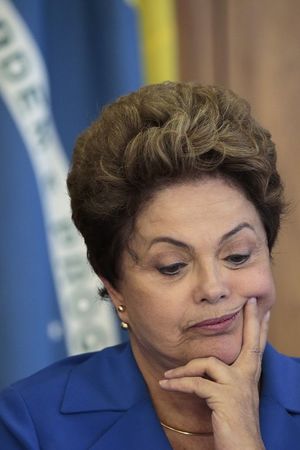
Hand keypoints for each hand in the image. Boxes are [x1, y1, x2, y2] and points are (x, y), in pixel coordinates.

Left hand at [159, 298, 269, 449]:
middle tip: (249, 301)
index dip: (259, 326)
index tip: (261, 307)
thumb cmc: (235, 425)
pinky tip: (166, 385)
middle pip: (251, 343)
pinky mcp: (224, 398)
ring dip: (184, 371)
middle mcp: (247, 378)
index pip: (256, 346)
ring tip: (168, 378)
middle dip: (250, 321)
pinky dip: (178, 384)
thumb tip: (208, 367)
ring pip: (207, 364)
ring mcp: (237, 386)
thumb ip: (224, 379)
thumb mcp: (232, 397)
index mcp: (250, 376)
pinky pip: (196, 384)